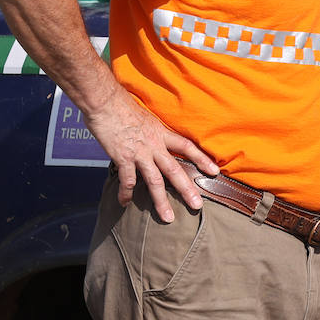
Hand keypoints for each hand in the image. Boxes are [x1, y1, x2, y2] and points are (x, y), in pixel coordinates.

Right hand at [84, 89, 219, 222]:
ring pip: (154, 181)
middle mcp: (154, 145)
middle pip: (175, 170)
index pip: (187, 146)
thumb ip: (152, 132)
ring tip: (168, 218)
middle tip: (197, 205)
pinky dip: (126, 194)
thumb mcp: (146, 117)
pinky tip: (125, 204)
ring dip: (161, 201)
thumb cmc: (123, 105)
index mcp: (162, 133)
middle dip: (187, 189)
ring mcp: (139, 153)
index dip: (202, 158)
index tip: (215, 171)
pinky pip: (127, 181)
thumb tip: (155, 141)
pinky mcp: (122, 158)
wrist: (105, 101)